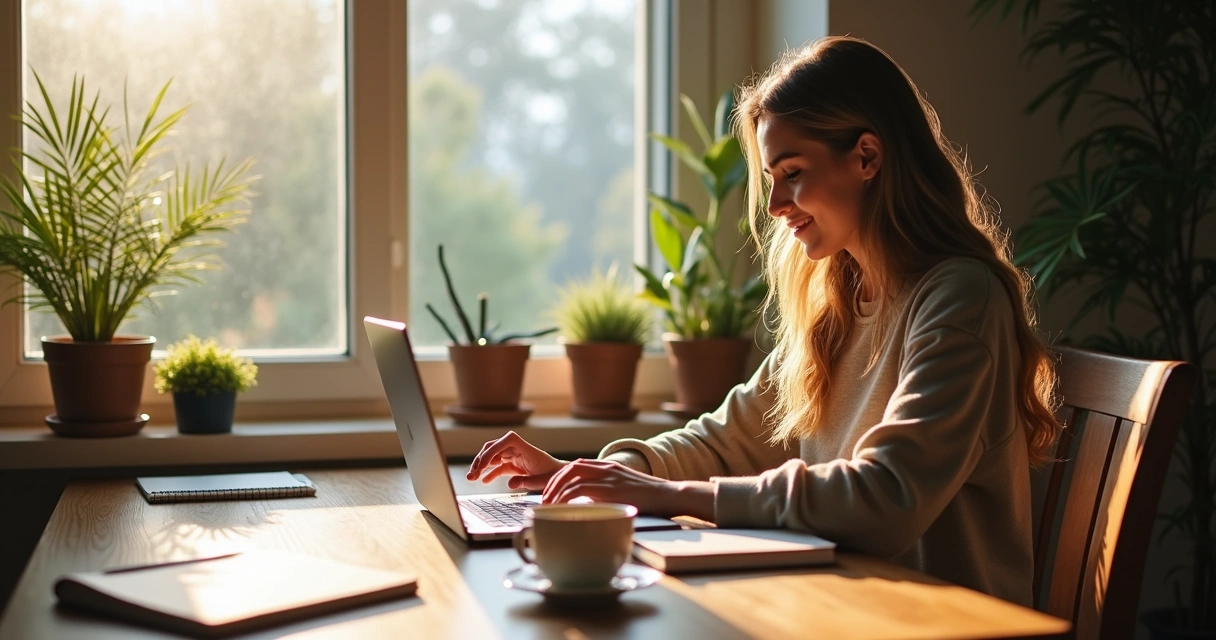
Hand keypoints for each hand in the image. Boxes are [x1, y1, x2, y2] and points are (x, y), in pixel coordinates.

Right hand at [466, 431, 565, 490]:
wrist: (561, 476)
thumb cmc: (555, 475)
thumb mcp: (543, 480)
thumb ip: (527, 482)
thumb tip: (511, 483)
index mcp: (527, 449)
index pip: (507, 440)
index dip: (493, 449)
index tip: (484, 463)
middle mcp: (518, 449)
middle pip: (494, 448)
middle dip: (481, 459)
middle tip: (472, 473)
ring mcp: (515, 456)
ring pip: (493, 457)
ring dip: (481, 466)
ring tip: (471, 477)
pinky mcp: (514, 465)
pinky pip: (498, 467)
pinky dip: (490, 473)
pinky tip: (483, 481)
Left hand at [542, 459, 715, 519]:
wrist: (670, 495)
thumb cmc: (650, 499)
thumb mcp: (625, 491)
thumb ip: (608, 494)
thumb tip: (589, 508)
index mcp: (609, 467)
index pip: (577, 465)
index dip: (559, 477)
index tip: (549, 491)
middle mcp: (607, 468)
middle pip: (570, 468)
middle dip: (552, 483)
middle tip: (544, 500)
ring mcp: (609, 476)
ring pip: (571, 477)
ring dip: (556, 491)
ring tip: (549, 507)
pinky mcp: (611, 488)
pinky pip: (580, 489)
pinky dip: (566, 498)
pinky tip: (561, 508)